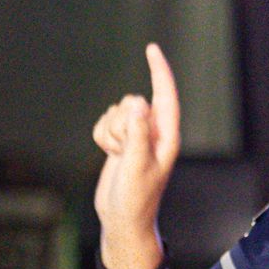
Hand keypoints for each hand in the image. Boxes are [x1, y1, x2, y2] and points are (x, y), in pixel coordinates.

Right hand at [92, 42, 179, 254]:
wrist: (122, 220)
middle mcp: (154, 132)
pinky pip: (103, 124)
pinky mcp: (120, 142)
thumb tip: (138, 102)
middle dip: (120, 123)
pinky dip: (101, 138)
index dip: (159, 70)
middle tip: (124, 152)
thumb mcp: (137, 165)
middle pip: (131, 103)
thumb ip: (138, 132)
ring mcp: (137, 136)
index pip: (165, 95)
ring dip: (110, 134)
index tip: (151, 48)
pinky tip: (110, 156)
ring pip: (114, 113)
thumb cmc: (136, 198)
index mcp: (167, 136)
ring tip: (119, 158)